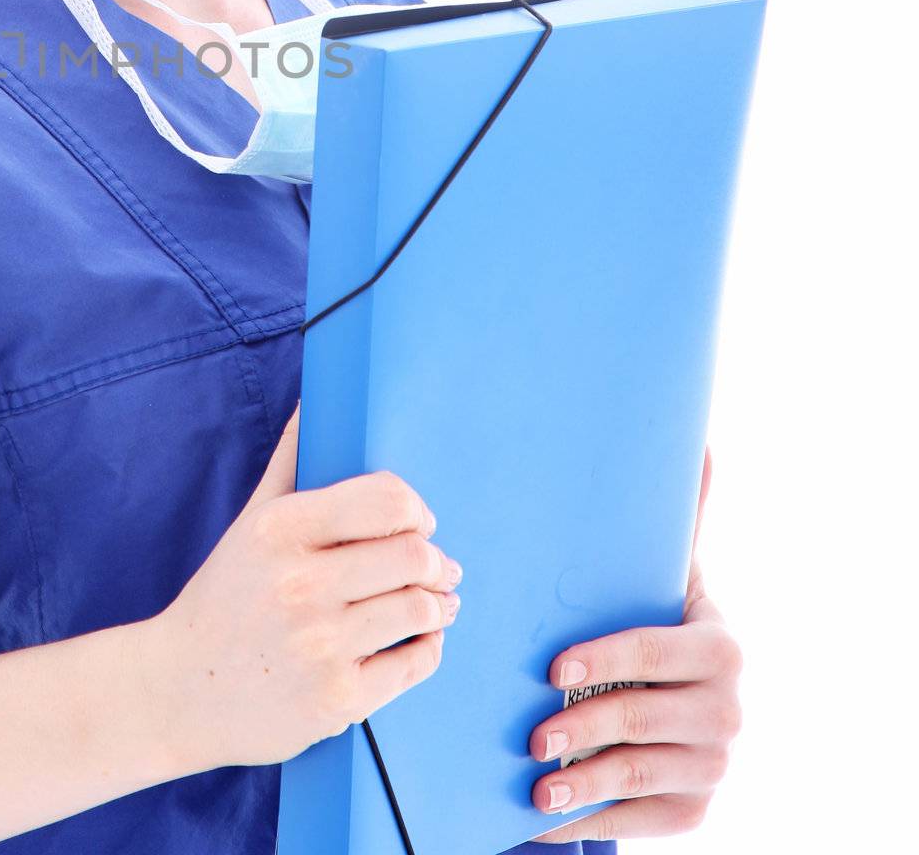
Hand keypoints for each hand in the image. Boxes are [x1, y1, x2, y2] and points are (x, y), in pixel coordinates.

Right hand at [148, 401, 463, 774]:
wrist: (180, 691)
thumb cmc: (223, 598)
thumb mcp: (249, 523)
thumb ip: (289, 462)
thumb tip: (314, 402)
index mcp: (281, 529)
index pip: (387, 500)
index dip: (416, 509)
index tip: (419, 522)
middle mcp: (301, 584)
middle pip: (414, 555)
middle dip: (438, 560)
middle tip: (440, 567)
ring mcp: (321, 645)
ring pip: (422, 609)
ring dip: (442, 604)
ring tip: (439, 603)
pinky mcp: (338, 699)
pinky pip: (416, 663)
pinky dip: (429, 648)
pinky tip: (420, 640)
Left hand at [529, 444, 742, 841]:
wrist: (684, 694)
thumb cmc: (654, 620)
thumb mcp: (667, 574)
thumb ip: (682, 517)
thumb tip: (704, 442)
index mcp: (718, 646)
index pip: (661, 653)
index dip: (608, 660)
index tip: (554, 668)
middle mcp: (727, 709)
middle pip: (646, 719)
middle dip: (586, 728)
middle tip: (532, 734)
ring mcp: (714, 764)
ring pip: (640, 773)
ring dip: (583, 780)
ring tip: (535, 779)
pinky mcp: (694, 809)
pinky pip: (641, 820)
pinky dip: (593, 818)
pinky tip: (548, 818)